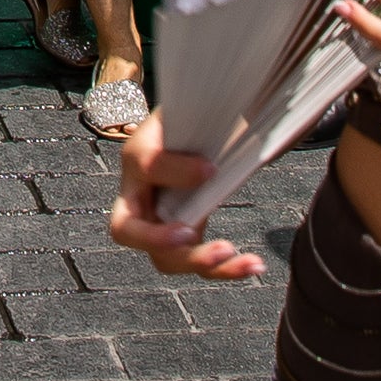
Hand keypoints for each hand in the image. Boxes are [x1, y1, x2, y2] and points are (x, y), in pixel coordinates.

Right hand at [104, 128, 262, 282]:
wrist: (196, 137)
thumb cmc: (193, 121)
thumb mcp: (193, 110)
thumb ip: (207, 118)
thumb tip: (240, 129)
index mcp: (138, 154)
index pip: (146, 165)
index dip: (177, 171)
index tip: (212, 169)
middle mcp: (138, 195)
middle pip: (128, 231)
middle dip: (157, 239)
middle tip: (190, 234)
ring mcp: (157, 223)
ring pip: (164, 259)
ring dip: (200, 262)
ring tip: (240, 257)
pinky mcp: (182, 241)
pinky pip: (196, 264)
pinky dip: (225, 270)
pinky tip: (253, 264)